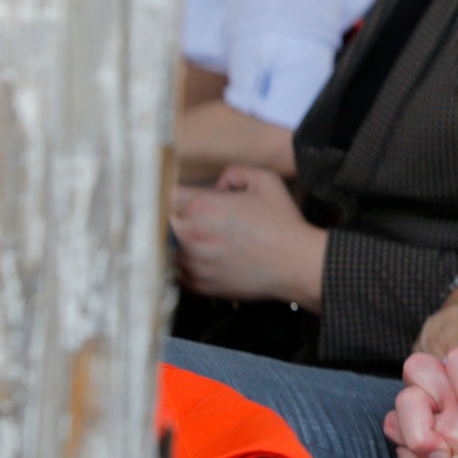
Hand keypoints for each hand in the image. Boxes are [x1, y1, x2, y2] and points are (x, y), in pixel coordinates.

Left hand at [170, 166, 326, 307]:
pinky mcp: (196, 285)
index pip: (165, 194)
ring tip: (208, 241)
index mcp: (201, 207)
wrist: (294, 264)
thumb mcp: (266, 180)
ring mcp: (190, 263)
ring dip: (180, 242)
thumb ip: (235, 172)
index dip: (172, 192)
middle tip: (194, 218)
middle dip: (175, 216)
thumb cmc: (282, 223)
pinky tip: (209, 259)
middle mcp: (189, 235)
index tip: (180, 194)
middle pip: (162, 222)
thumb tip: (218, 186)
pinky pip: (178, 271)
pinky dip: (187, 264)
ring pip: (168, 247)